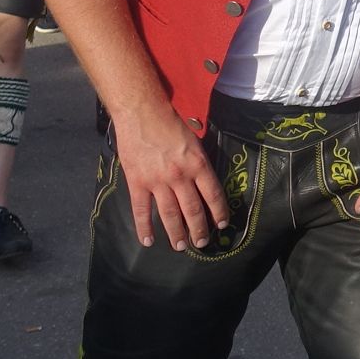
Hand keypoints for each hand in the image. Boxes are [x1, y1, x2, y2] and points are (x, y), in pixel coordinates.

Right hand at [113, 105, 230, 250]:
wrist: (142, 112)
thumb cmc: (170, 121)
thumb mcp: (195, 139)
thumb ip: (199, 161)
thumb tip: (205, 182)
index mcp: (197, 164)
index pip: (213, 194)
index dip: (219, 212)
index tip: (222, 224)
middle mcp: (180, 176)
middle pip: (193, 210)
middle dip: (199, 229)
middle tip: (202, 243)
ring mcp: (157, 181)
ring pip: (170, 214)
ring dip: (176, 233)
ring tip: (181, 246)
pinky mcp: (137, 182)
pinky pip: (141, 210)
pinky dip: (144, 227)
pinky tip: (148, 241)